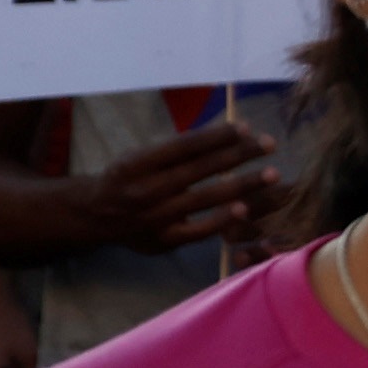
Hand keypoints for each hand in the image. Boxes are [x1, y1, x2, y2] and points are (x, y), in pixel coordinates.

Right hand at [85, 118, 273, 256]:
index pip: (183, 146)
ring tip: (271, 174)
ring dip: (241, 185)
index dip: (216, 136)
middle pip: (198, 169)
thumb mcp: (142, 155)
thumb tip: (231, 133)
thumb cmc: (128, 178)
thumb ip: (180, 149)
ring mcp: (154, 217)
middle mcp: (144, 190)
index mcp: (137, 163)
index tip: (246, 127)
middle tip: (270, 144)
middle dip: (238, 155)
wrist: (95, 216)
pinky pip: (198, 231)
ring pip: (203, 198)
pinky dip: (221, 220)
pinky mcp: (163, 240)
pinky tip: (245, 208)